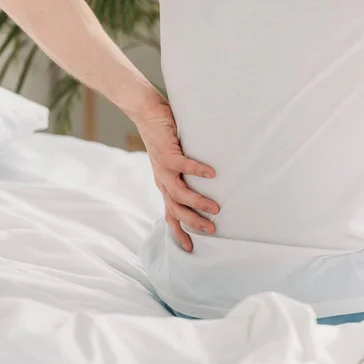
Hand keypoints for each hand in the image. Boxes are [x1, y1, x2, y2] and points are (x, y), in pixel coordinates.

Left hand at [131, 97, 218, 251]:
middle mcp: (163, 181)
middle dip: (193, 222)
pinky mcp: (167, 153)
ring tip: (216, 208)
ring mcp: (164, 168)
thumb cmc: (165, 138)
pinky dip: (197, 171)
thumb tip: (210, 185)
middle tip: (212, 229)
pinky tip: (212, 174)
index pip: (170, 215)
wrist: (147, 114)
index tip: (190, 249)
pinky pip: (183, 165)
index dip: (178, 233)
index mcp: (164, 186)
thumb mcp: (174, 163)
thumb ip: (186, 175)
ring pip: (179, 193)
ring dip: (197, 203)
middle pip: (175, 210)